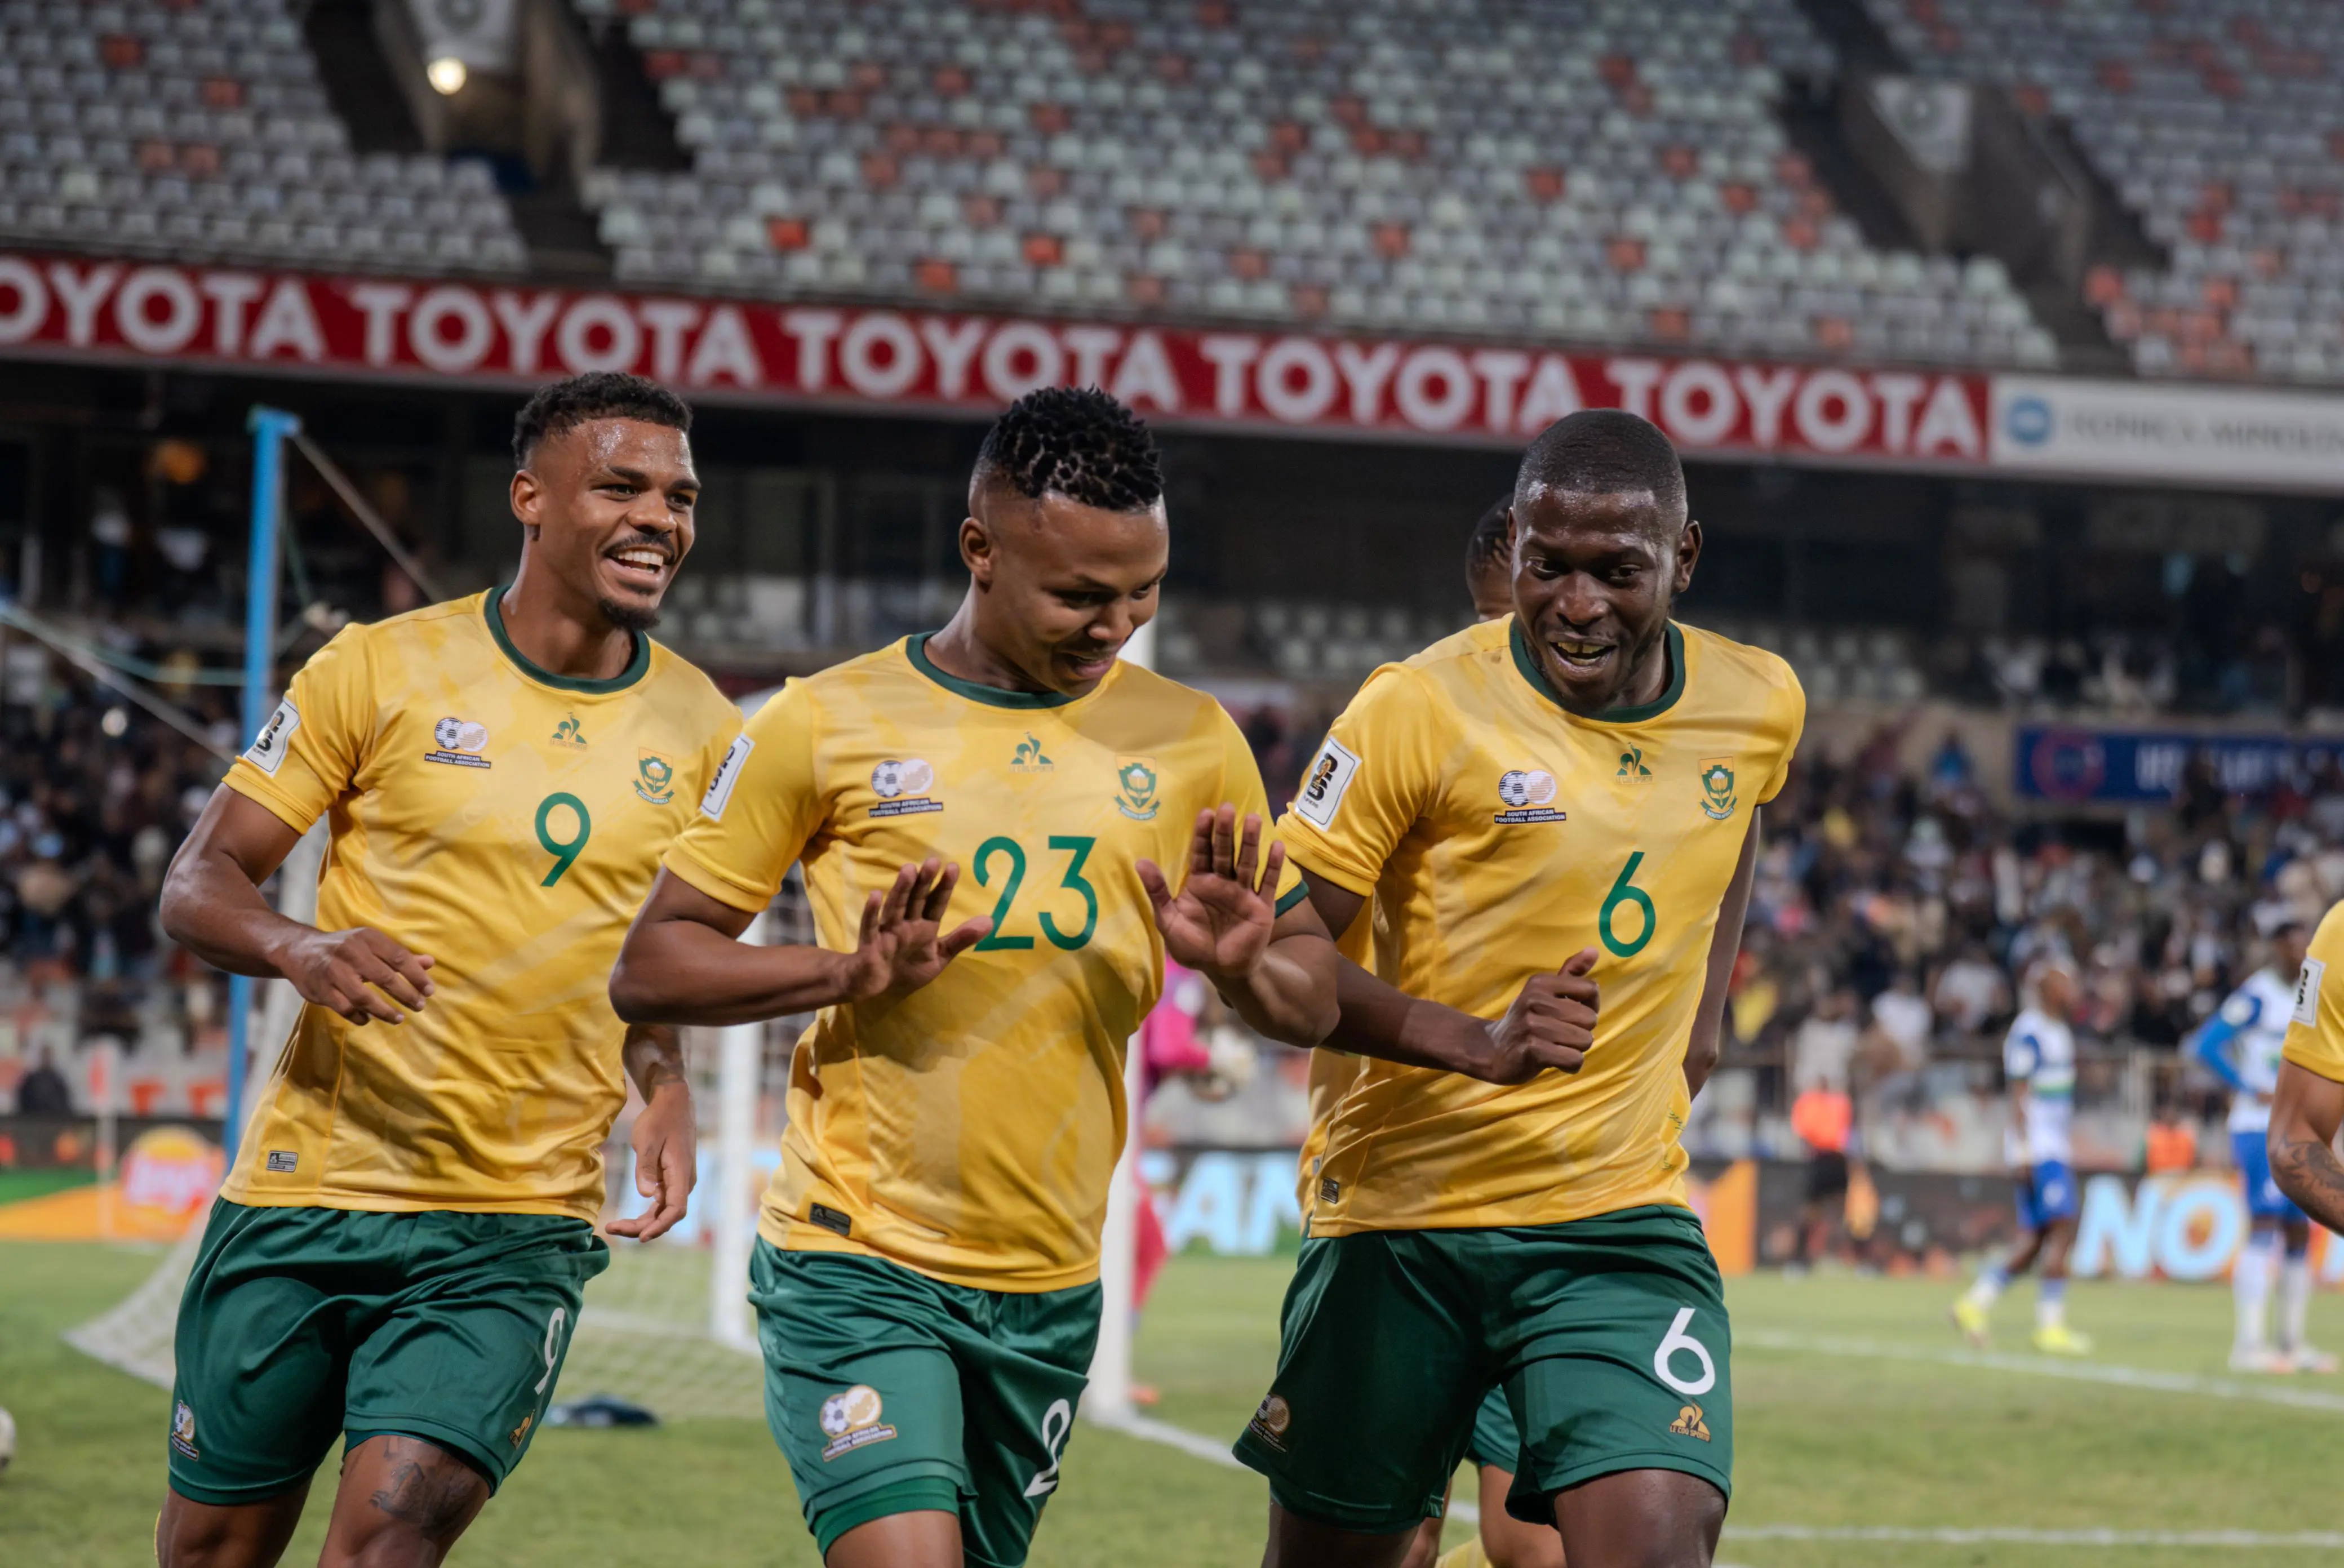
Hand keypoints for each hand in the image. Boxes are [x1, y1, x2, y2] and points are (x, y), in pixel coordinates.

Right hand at [276, 925, 434, 1025]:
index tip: (429, 991)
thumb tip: (430, 963)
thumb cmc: (345, 949)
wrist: (299, 950)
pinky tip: (369, 1019)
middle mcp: (350, 952)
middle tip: (419, 1006)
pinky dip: (359, 1016)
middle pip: (385, 977)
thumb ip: (399, 956)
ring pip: (364, 997)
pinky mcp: (321, 990)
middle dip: (405, 994)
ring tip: (399, 1018)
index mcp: (367, 938)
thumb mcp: (371, 945)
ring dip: (384, 1011)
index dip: (417, 976)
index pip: (399, 957)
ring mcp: (333, 972)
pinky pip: (345, 1008)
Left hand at [608, 1079, 694, 1240]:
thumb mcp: (646, 1140)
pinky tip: (628, 1218)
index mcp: (681, 1172)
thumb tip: (646, 1195)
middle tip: (612, 1228)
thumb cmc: (659, 1119)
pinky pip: (661, 1204)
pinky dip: (646, 1214)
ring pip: (664, 1212)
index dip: (660, 1226)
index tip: (641, 1237)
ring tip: (614, 1226)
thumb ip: (646, 1168)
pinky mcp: (672, 1180)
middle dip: (642, 1227)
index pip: (675, 1209)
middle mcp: (684, 1181)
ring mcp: (679, 1182)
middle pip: (668, 1215)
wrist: (672, 1103)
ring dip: (642, 1223)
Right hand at [837, 858, 990, 1000]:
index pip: (936, 903)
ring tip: (909, 870)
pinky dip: (871, 912)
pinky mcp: (870, 944)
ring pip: (894, 907)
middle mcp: (907, 924)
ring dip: (901, 890)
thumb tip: (991, 921)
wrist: (880, 990)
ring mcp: (888, 932)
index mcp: (925, 926)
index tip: (953, 867)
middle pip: (916, 900)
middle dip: (924, 882)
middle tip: (932, 861)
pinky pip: (870, 927)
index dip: (944, 886)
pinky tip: (874, 895)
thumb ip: (961, 939)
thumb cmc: (909, 969)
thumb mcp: (940, 956)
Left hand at [1139, 806, 1283, 981]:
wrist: (1222, 970)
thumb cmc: (1193, 946)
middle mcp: (1223, 882)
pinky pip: (1269, 884)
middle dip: (1226, 831)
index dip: (1203, 833)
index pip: (1201, 852)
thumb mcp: (1169, 920)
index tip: (1206, 813)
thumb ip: (1157, 891)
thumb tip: (1139, 861)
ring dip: (1251, 842)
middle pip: (1225, 852)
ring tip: (1255, 819)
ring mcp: (1244, 893)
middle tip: (1227, 808)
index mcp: (1200, 882)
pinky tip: (1277, 846)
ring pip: (1248, 862)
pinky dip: (1273, 866)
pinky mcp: (1262, 906)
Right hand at [1473, 949, 1600, 1082]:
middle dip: (1582, 1032)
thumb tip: (1594, 950)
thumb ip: (1571, 973)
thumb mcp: (1545, 992)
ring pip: (1584, 1040)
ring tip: (1556, 1047)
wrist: (1492, 1050)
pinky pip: (1573, 1059)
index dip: (1589, 1006)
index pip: (1590, 989)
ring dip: (1576, 1050)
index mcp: (1540, 982)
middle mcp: (1534, 999)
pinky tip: (1556, 1061)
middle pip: (1590, 1018)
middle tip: (1560, 1035)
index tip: (1571, 1014)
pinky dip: (1570, 1065)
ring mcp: (1532, 1025)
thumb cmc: (1528, 1020)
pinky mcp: (1532, 1050)